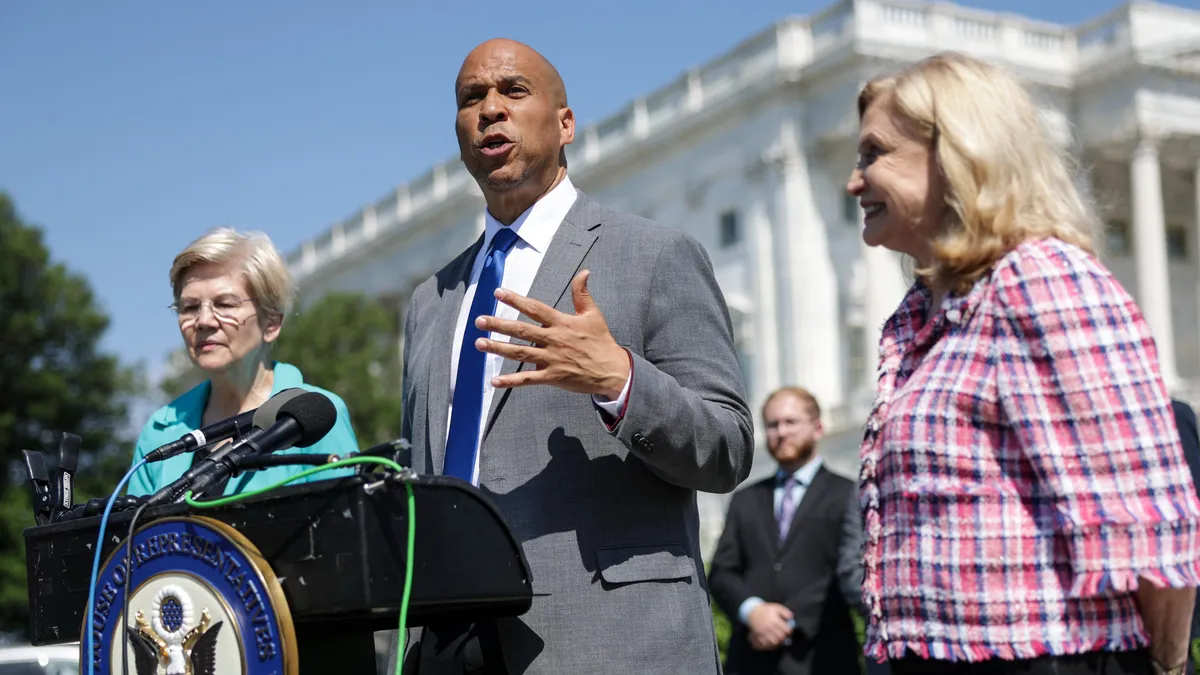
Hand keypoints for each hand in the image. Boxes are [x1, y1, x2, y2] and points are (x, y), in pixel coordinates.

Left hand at [475, 270, 629, 398]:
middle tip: (479, 320)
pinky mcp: (552, 377)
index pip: (535, 308)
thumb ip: (582, 293)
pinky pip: (528, 380)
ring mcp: (551, 360)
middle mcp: (553, 340)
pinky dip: (510, 382)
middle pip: (521, 330)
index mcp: (562, 323)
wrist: (612, 371)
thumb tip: (584, 271)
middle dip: (499, 325)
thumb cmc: (601, 341)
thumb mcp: (593, 314)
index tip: (498, 292)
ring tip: (479, 344)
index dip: (516, 300)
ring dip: (498, 348)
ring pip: (520, 353)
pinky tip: (494, 381)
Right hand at [747, 602, 793, 650]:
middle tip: (784, 636)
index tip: (788, 631)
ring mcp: (763, 633)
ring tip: (778, 640)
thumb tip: (791, 617)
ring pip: (773, 642)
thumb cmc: (766, 610)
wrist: (752, 611)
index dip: (789, 631)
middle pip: (780, 637)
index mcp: (775, 620)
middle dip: (784, 637)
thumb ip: (785, 612)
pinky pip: (764, 644)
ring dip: (777, 643)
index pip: (786, 630)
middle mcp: (769, 627)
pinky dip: (768, 646)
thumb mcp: (776, 607)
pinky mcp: (758, 636)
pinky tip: (771, 644)